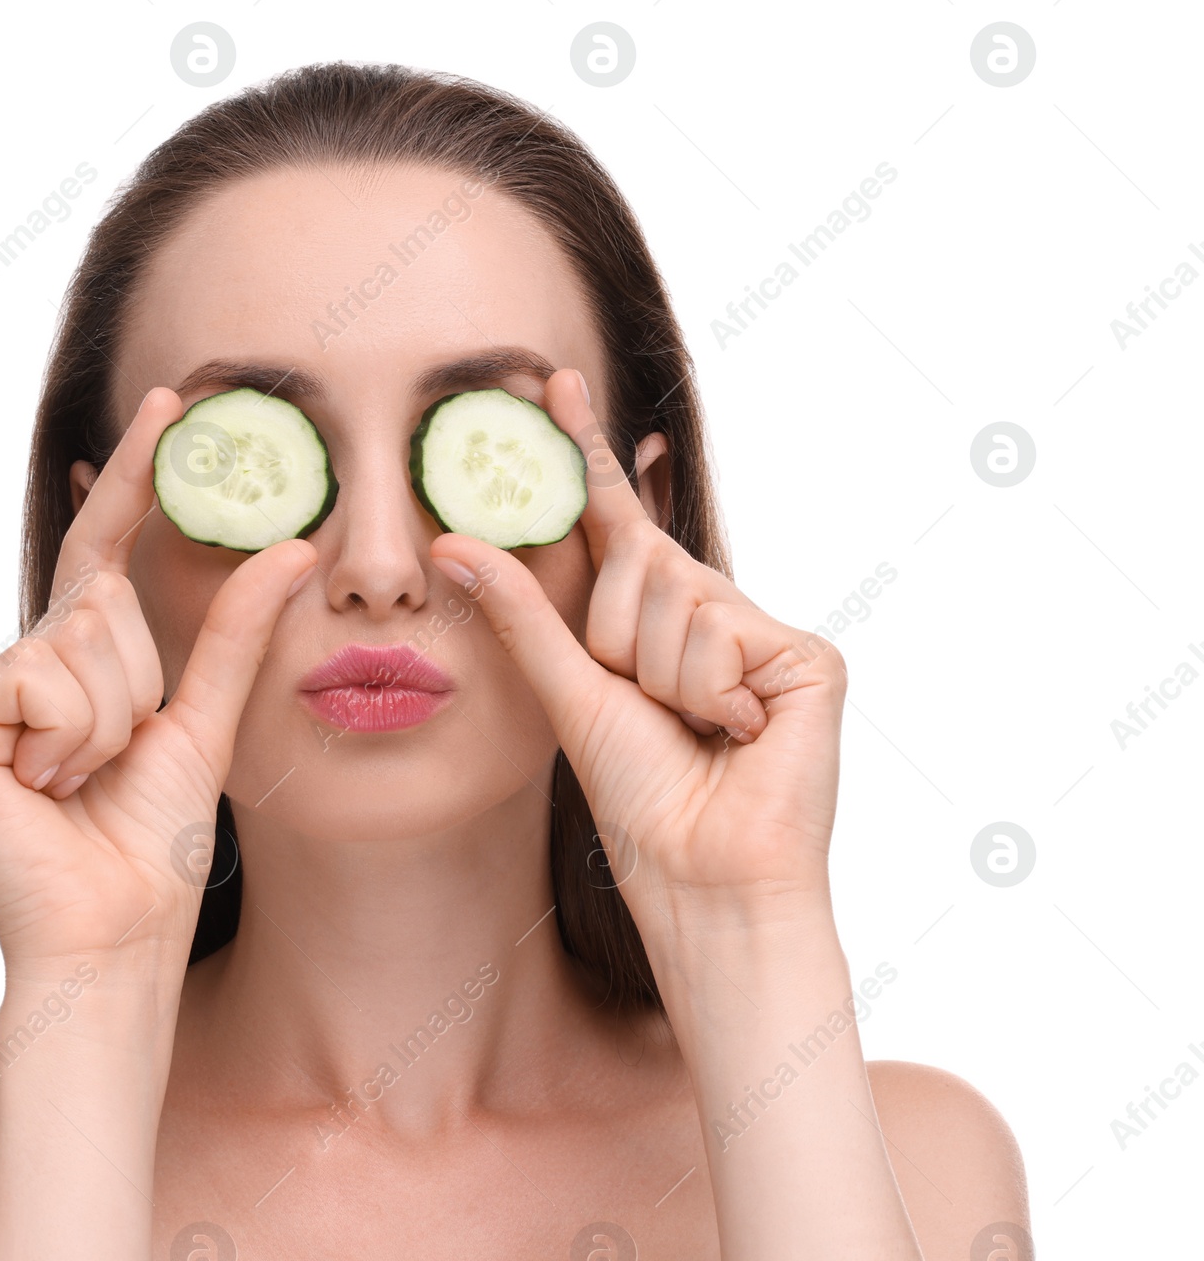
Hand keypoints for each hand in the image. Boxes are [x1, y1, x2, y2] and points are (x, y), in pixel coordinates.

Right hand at [0, 387, 317, 973]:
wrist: (119, 930)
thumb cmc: (157, 841)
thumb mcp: (208, 720)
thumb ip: (238, 632)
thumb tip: (293, 543)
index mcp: (79, 663)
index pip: (107, 548)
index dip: (135, 477)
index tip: (171, 400)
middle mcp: (22, 666)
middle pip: (101, 597)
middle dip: (139, 682)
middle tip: (117, 761)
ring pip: (78, 634)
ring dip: (110, 719)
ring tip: (83, 783)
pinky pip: (40, 676)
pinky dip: (69, 736)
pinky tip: (46, 789)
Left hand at [428, 369, 846, 934]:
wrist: (704, 877)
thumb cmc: (642, 799)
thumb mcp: (570, 693)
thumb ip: (524, 613)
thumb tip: (453, 542)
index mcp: (656, 623)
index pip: (619, 522)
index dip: (590, 456)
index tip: (554, 384)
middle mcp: (712, 614)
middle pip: (638, 561)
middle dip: (620, 643)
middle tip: (653, 713)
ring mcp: (763, 633)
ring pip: (676, 594)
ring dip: (664, 677)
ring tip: (698, 732)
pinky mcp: (808, 657)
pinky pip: (721, 631)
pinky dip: (711, 692)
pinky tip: (740, 735)